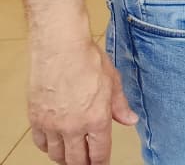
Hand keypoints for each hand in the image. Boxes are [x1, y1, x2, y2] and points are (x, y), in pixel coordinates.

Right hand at [28, 39, 135, 164]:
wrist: (60, 49)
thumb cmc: (88, 60)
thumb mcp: (112, 82)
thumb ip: (120, 106)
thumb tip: (130, 120)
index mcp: (97, 119)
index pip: (99, 153)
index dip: (101, 163)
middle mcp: (74, 127)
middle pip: (77, 160)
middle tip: (88, 163)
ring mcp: (52, 125)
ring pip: (57, 155)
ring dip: (66, 158)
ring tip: (72, 155)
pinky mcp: (36, 119)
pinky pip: (41, 143)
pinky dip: (48, 147)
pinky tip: (54, 143)